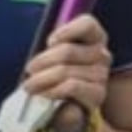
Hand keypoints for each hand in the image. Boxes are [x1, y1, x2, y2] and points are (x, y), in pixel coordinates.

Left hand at [23, 15, 110, 131]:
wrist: (66, 107)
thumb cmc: (57, 75)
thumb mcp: (54, 56)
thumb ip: (53, 47)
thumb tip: (47, 50)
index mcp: (94, 38)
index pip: (88, 24)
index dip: (67, 30)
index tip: (49, 42)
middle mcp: (102, 55)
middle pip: (67, 51)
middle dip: (43, 61)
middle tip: (29, 70)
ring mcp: (102, 75)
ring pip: (65, 71)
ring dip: (42, 80)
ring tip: (29, 86)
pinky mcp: (98, 94)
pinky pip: (71, 87)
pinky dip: (53, 90)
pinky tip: (43, 95)